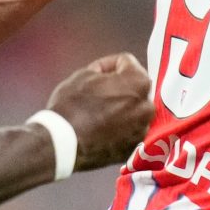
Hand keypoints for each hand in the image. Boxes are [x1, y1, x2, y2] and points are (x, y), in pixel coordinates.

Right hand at [45, 52, 152, 169]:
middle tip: (98, 92)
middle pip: (135, 88)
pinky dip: (119, 127)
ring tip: (100, 112)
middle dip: (119, 87)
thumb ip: (104, 70)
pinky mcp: (133, 147)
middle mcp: (147, 106)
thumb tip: (107, 76)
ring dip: (121, 108)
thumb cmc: (72, 105)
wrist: (62, 143)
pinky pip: (129, 130)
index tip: (94, 73)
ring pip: (134, 111)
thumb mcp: (84, 74)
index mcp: (139, 82)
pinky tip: (102, 127)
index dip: (107, 64)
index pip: (126, 62)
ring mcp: (142, 129)